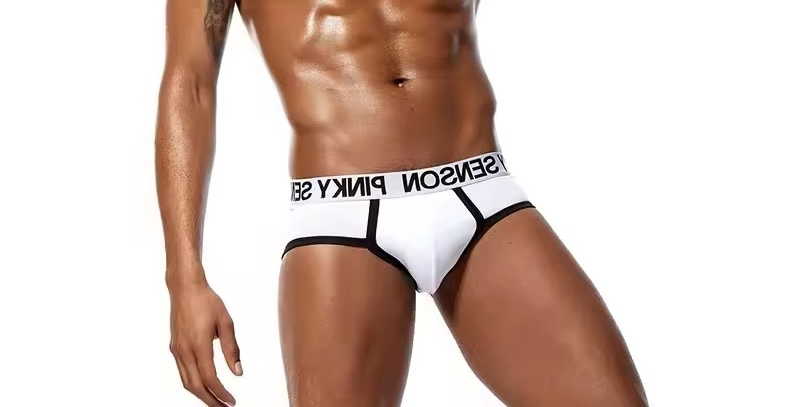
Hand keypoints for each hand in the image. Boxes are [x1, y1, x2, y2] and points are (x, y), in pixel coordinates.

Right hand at [169, 280, 241, 405]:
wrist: (185, 288)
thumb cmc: (206, 301)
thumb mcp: (226, 322)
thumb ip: (232, 349)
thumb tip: (237, 371)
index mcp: (198, 344)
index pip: (209, 378)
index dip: (221, 393)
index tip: (231, 401)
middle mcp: (184, 350)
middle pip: (195, 386)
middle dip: (210, 400)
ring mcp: (177, 350)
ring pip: (186, 381)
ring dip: (200, 394)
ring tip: (215, 400)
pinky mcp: (174, 347)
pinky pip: (182, 372)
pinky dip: (192, 383)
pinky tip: (202, 385)